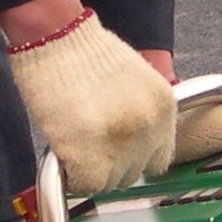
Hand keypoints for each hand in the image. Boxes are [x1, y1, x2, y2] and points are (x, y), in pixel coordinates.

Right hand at [3, 8, 174, 192]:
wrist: (58, 38)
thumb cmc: (84, 51)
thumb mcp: (132, 79)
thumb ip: (139, 112)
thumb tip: (131, 140)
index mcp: (163, 107)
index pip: (159, 158)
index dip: (133, 158)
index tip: (116, 154)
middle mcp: (150, 126)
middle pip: (134, 173)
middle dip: (110, 164)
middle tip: (88, 146)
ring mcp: (124, 143)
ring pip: (110, 182)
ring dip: (90, 169)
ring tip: (75, 145)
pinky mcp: (94, 154)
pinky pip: (88, 184)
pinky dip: (73, 175)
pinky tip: (65, 154)